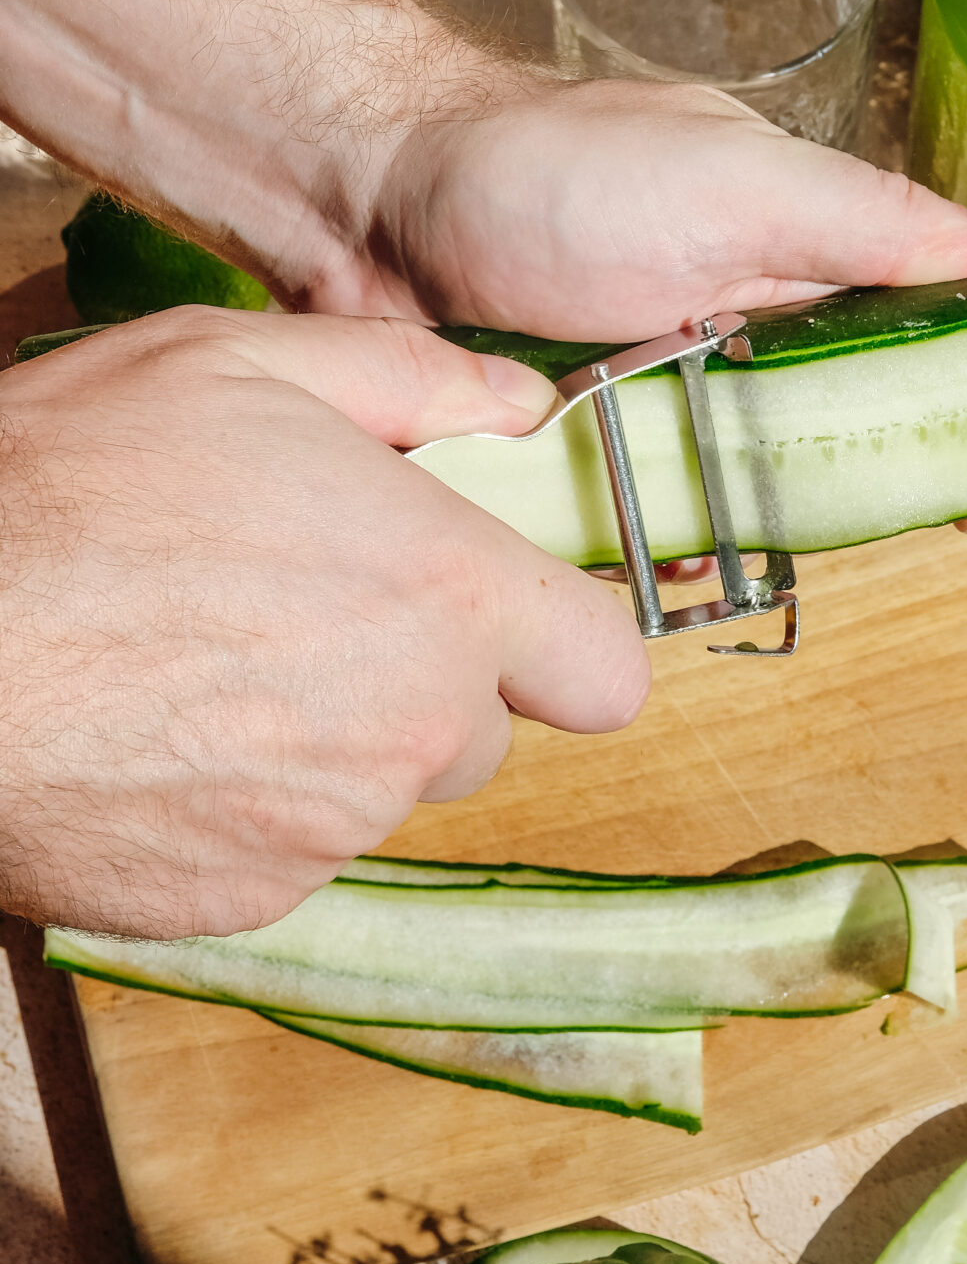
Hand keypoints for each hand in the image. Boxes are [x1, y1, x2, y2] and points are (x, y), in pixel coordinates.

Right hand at [0, 309, 649, 936]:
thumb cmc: (64, 487)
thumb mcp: (234, 363)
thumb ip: (408, 380)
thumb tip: (521, 404)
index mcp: (446, 596)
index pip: (603, 672)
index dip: (556, 641)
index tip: (497, 613)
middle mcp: (413, 730)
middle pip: (476, 729)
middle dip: (418, 678)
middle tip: (296, 606)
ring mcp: (328, 828)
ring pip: (376, 788)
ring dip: (326, 737)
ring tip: (199, 656)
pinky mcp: (243, 900)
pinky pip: (286, 849)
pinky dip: (241, 803)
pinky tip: (154, 730)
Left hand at [340, 77, 966, 558]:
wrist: (360, 199)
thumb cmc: (545, 168)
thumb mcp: (732, 181)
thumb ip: (867, 222)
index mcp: (801, 266)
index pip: (925, 345)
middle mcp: (744, 340)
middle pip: (846, 442)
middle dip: (869, 495)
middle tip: (877, 534)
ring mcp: (663, 403)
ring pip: (747, 501)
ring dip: (751, 536)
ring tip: (743, 555)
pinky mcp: (585, 457)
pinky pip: (642, 529)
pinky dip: (652, 552)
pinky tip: (655, 573)